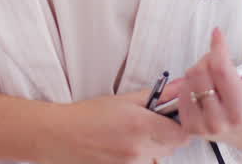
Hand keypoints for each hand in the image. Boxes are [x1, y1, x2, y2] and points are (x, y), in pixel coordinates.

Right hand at [38, 87, 188, 163]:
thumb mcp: (123, 100)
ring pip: (158, 159)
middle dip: (167, 135)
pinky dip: (139, 159)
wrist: (59, 136)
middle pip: (172, 147)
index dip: (180, 125)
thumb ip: (157, 96)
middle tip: (149, 124)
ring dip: (152, 149)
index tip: (173, 119)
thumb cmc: (87, 115)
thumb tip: (180, 86)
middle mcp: (138, 150)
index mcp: (141, 125)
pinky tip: (123, 148)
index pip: (182, 134)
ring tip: (131, 137)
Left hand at [159, 27, 241, 151]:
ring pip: (189, 80)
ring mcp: (202, 126)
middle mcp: (219, 121)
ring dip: (200, 68)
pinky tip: (204, 84)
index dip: (218, 47)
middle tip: (220, 56)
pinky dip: (190, 83)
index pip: (221, 71)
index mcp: (241, 113)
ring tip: (214, 71)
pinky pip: (181, 93)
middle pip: (200, 72)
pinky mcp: (189, 127)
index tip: (218, 33)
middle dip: (209, 57)